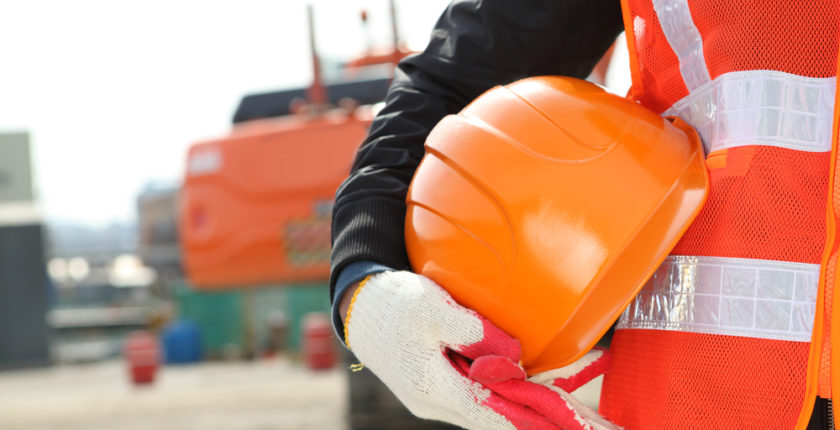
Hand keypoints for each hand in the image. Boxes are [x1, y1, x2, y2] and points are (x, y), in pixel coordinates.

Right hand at [343, 270, 619, 429]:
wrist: (359, 308)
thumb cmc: (392, 304)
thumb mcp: (430, 308)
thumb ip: (471, 331)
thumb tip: (510, 354)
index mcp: (435, 386)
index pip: (494, 414)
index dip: (532, 424)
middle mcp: (439, 400)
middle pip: (498, 417)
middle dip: (539, 423)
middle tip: (585, 428)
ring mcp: (439, 394)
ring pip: (490, 407)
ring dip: (525, 411)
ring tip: (566, 416)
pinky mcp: (441, 382)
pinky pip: (480, 394)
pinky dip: (507, 396)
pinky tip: (529, 393)